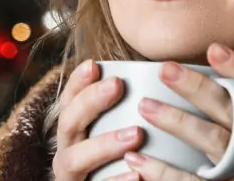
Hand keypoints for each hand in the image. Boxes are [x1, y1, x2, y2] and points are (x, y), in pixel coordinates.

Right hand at [52, 59, 144, 180]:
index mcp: (74, 134)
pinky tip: (136, 175)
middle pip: (68, 124)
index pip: (69, 102)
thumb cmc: (124, 165)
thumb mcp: (121, 137)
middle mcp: (67, 154)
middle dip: (90, 103)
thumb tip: (166, 75)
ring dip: (103, 144)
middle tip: (117, 85)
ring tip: (135, 134)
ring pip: (75, 159)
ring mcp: (72, 178)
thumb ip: (130, 113)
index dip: (78, 83)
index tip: (95, 64)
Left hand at [123, 44, 233, 180]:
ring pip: (218, 142)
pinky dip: (163, 170)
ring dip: (179, 121)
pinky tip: (137, 159)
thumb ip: (216, 119)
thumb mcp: (232, 146)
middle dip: (199, 89)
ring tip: (145, 107)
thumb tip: (174, 79)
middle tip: (165, 70)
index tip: (213, 48)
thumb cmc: (225, 174)